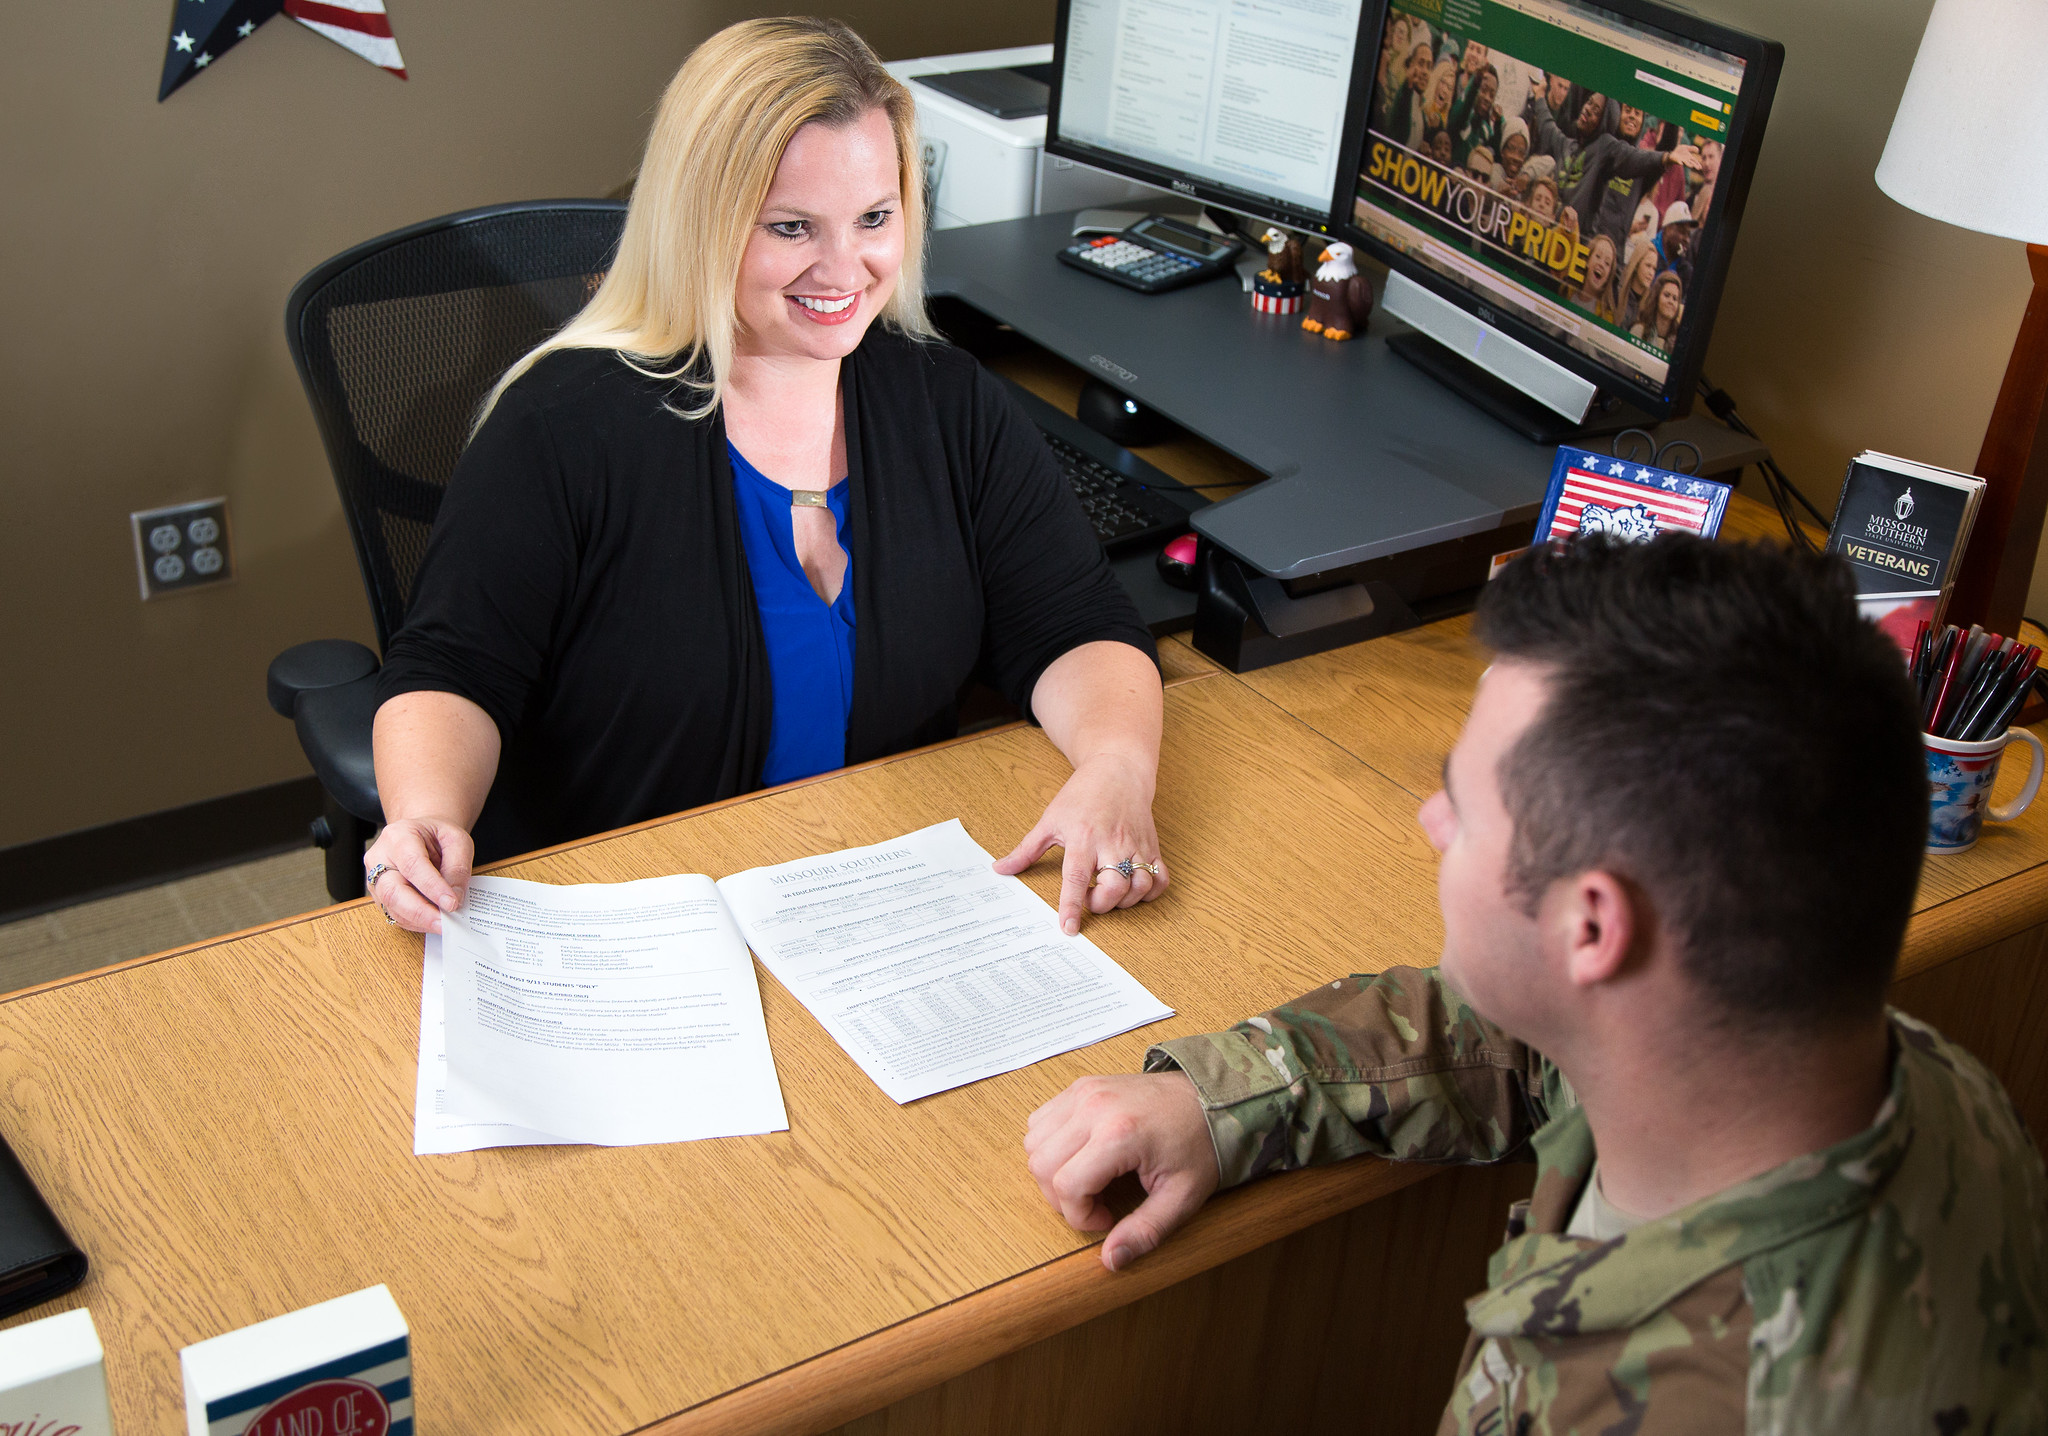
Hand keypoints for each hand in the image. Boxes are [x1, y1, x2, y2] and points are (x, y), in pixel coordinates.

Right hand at [363, 816, 472, 932]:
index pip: (413, 865)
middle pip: (392, 891)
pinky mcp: (380, 896)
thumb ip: (457, 866)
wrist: (422, 835)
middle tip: (445, 924)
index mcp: (398, 836)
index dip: (432, 887)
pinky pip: (395, 914)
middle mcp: (380, 858)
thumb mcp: (456, 840)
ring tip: (444, 925)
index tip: (451, 903)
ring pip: (391, 907)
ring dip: (419, 920)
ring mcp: (376, 878)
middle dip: (420, 912)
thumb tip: (454, 897)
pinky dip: (416, 923)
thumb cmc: (437, 836)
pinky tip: (433, 923)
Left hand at [994, 752, 1166, 935]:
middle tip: (1089, 897)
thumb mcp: (1049, 820)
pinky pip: (1160, 879)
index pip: (1076, 879)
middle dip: (1101, 905)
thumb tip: (1000, 869)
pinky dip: (1150, 892)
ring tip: (1109, 892)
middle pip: (1114, 888)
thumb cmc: (1083, 794)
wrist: (1118, 769)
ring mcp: (1135, 846)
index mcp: (1083, 838)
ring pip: (1140, 887)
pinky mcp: (1152, 847)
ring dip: (1125, 901)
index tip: (1069, 927)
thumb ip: (1025, 850)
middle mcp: (1112, 844)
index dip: (1072, 906)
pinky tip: (1134, 887)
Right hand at [1025, 1072, 1217, 1270]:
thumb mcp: (1181, 1197)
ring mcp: (1084, 1092)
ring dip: (1052, 1171)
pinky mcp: (1081, 1086)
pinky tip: (1081, 1155)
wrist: (1209, 1098)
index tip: (1106, 1218)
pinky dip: (1051, 1145)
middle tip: (1096, 1203)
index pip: (1067, 1185)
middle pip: (1042, 1165)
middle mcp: (1094, 1107)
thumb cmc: (1199, 1144)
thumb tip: (1111, 1259)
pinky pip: (1041, 1120)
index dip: (1079, 1216)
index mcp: (1120, 1134)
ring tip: (1089, 1178)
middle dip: (1062, 1198)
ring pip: (1034, 1142)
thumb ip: (1145, 1231)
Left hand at [1665, 144, 1702, 170]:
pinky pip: (1678, 162)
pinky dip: (1680, 163)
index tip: (1700, 167)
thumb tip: (1698, 150)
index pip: (1695, 161)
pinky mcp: (1676, 160)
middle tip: (1698, 168)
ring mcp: (1681, 160)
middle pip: (1692, 163)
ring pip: (1686, 163)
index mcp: (1689, 157)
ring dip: (1689, 164)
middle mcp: (1686, 160)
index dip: (1698, 164)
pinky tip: (1681, 163)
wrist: (1671, 151)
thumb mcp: (1686, 148)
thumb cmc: (1679, 150)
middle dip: (1695, 165)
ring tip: (1692, 166)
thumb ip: (1692, 148)